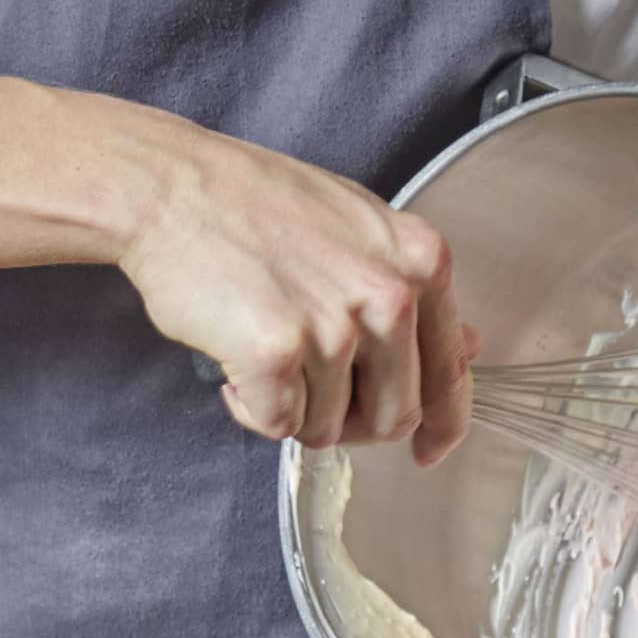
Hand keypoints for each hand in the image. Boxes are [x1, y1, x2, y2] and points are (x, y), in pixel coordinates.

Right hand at [119, 126, 471, 463]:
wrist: (172, 187)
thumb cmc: (256, 203)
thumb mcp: (360, 228)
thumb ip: (412, 290)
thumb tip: (465, 347)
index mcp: (421, 262)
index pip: (451, 373)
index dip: (443, 425)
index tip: (428, 449)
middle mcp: (390, 295)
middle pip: (394, 415)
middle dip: (351, 421)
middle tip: (310, 393)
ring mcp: (334, 327)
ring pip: (330, 427)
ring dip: (294, 409)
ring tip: (263, 354)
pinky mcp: (277, 354)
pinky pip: (278, 425)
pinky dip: (252, 408)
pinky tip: (235, 364)